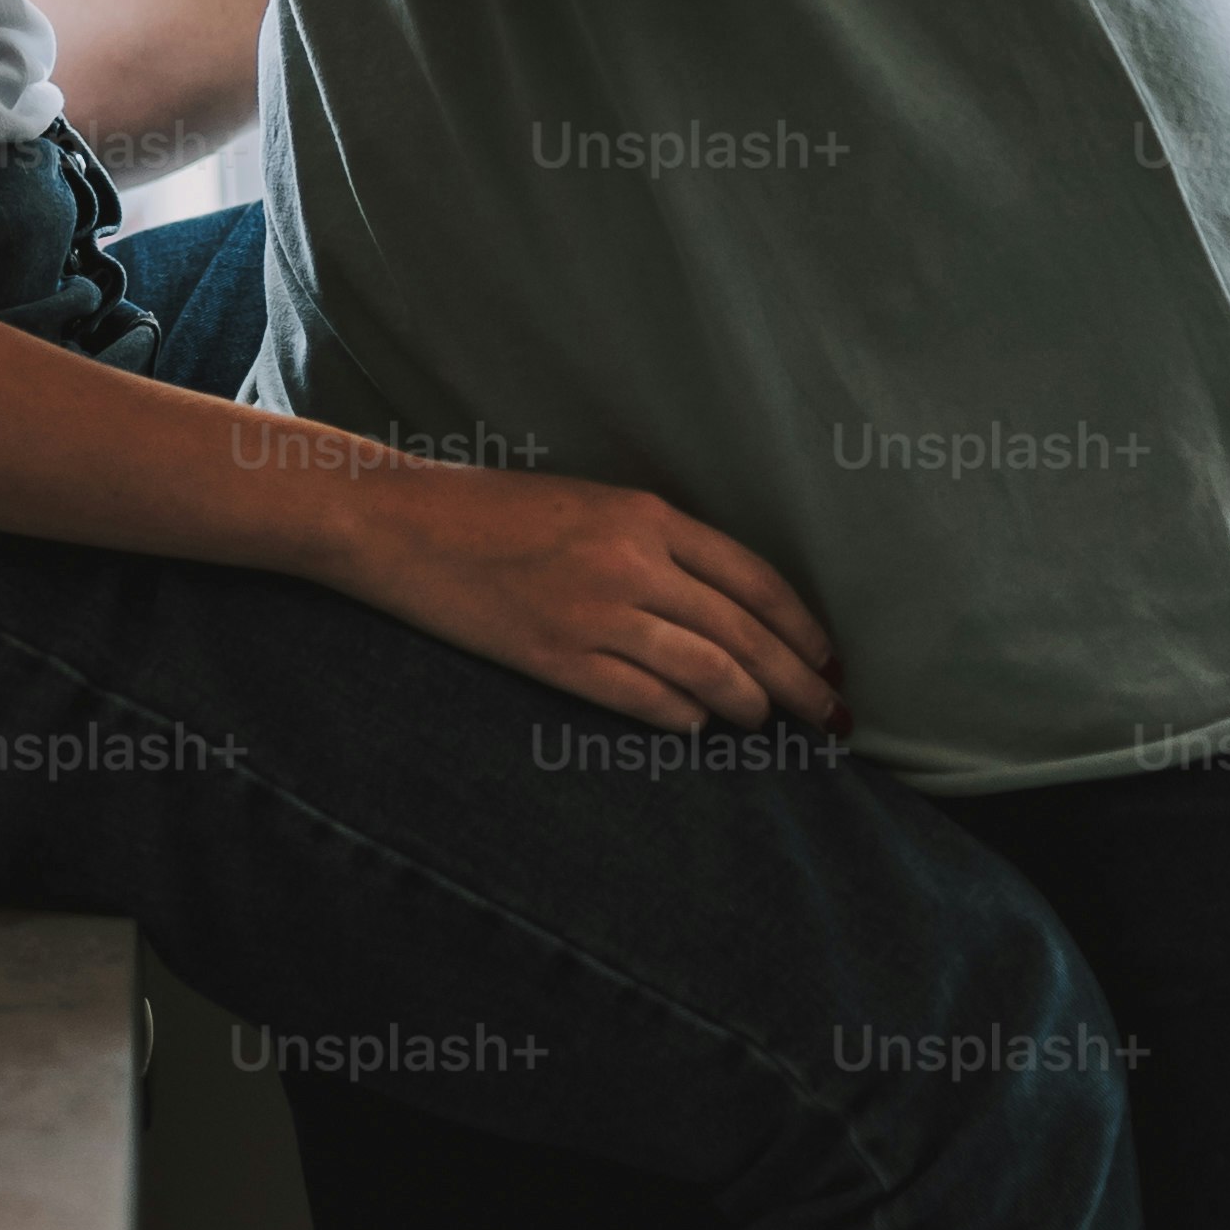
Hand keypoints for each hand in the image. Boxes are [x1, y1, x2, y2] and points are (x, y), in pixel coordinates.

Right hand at [325, 459, 843, 734]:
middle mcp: (632, 562)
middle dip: (799, 682)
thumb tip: (717, 606)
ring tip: (768, 723)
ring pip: (707, 674)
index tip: (830, 659)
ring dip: (750, 706)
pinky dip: (684, 719)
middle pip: (746, 635)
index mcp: (644, 514)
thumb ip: (651, 543)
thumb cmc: (486, 508)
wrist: (397, 522)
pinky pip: (646, 701)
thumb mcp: (584, 503)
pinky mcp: (558, 658)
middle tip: (832, 717)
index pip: (754, 580)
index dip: (803, 628)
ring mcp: (595, 614)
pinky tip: (699, 726)